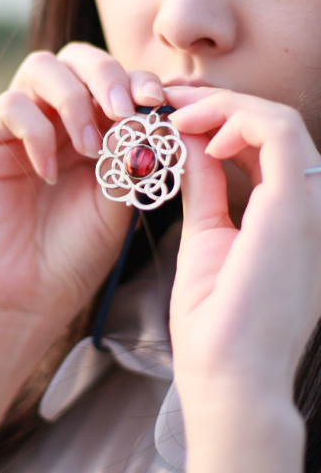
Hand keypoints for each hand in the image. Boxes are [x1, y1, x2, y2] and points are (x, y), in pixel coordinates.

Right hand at [0, 43, 165, 327]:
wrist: (30, 292)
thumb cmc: (79, 247)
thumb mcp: (121, 196)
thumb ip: (136, 152)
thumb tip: (159, 112)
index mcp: (93, 123)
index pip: (115, 77)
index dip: (138, 80)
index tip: (156, 104)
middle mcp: (56, 114)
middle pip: (77, 57)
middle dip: (106, 76)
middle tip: (123, 110)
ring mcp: (20, 123)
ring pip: (41, 67)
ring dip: (73, 99)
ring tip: (88, 148)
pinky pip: (11, 106)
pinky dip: (36, 132)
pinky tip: (49, 173)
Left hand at [166, 87, 320, 400]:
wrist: (229, 379)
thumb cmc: (217, 323)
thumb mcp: (208, 236)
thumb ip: (205, 186)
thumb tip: (190, 143)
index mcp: (291, 216)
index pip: (265, 147)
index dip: (222, 120)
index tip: (176, 115)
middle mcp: (310, 205)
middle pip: (273, 126)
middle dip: (218, 104)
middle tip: (171, 100)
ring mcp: (310, 204)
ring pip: (279, 120)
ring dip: (224, 107)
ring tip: (178, 117)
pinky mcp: (296, 205)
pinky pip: (278, 132)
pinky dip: (237, 120)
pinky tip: (200, 136)